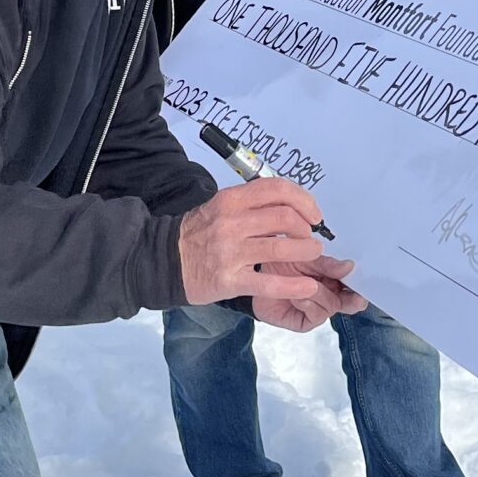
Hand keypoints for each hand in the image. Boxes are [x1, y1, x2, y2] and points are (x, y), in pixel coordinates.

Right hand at [179, 179, 342, 310]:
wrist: (163, 260)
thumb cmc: (198, 233)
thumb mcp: (220, 206)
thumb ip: (252, 203)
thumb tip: (291, 207)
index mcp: (231, 200)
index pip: (277, 189)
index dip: (304, 200)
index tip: (314, 214)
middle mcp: (231, 223)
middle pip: (285, 218)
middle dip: (306, 229)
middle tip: (310, 238)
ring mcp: (230, 253)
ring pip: (280, 248)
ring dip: (306, 252)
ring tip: (312, 255)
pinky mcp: (229, 280)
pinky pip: (268, 283)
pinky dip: (293, 286)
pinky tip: (308, 287)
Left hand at [252, 255, 367, 331]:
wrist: (254, 276)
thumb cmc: (280, 265)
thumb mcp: (305, 258)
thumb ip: (327, 264)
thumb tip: (349, 266)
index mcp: (333, 278)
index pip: (355, 284)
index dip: (362, 283)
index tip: (367, 279)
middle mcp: (329, 295)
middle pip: (351, 302)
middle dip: (354, 298)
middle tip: (356, 294)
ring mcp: (317, 309)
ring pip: (333, 305)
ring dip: (321, 293)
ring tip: (306, 283)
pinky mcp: (305, 322)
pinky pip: (316, 315)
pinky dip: (308, 303)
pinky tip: (298, 296)